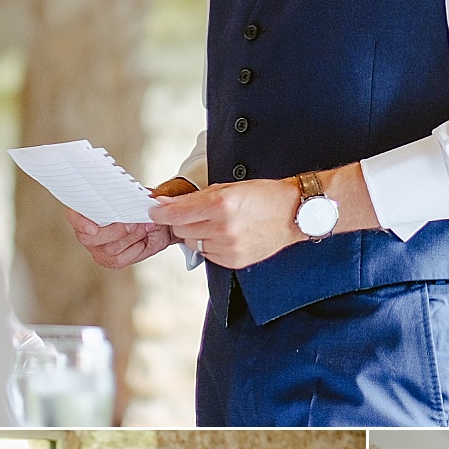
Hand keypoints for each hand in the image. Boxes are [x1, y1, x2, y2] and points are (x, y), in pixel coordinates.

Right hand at [66, 178, 195, 270]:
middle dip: (116, 230)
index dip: (80, 223)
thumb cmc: (143, 204)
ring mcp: (97, 248)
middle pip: (89, 238)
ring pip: (108, 249)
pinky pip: (118, 260)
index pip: (73, 216)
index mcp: (87, 209)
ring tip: (145, 226)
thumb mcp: (138, 195)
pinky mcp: (109, 260)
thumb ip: (129, 196)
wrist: (159, 220)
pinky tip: (144, 239)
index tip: (93, 229)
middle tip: (134, 222)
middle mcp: (86, 231)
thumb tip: (131, 198)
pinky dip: (135, 249)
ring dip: (131, 237)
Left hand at [148, 178, 300, 269]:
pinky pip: (207, 255)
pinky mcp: (234, 261)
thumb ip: (194, 197)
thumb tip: (165, 204)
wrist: (293, 213)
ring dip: (196, 234)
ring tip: (216, 223)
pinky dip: (210, 245)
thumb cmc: (263, 195)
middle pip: (181, 230)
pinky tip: (225, 234)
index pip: (175, 214)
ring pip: (193, 244)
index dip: (161, 212)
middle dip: (183, 221)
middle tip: (196, 213)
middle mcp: (223, 228)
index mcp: (221, 205)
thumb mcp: (228, 187)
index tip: (155, 210)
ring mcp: (229, 247)